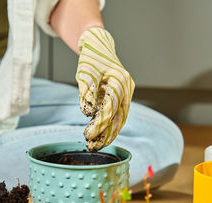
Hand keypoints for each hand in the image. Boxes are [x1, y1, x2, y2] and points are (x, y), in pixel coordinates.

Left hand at [76, 27, 134, 150]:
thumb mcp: (84, 73)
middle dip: (106, 134)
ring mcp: (127, 92)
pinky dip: (110, 125)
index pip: (111, 108)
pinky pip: (118, 114)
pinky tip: (101, 135)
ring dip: (109, 132)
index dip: (100, 124)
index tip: (88, 135)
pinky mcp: (122, 96)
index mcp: (120, 80)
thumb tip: (88, 113)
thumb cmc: (91, 58)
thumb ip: (86, 92)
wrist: (99, 46)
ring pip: (120, 118)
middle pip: (119, 116)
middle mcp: (127, 88)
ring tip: (97, 145)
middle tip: (93, 147)